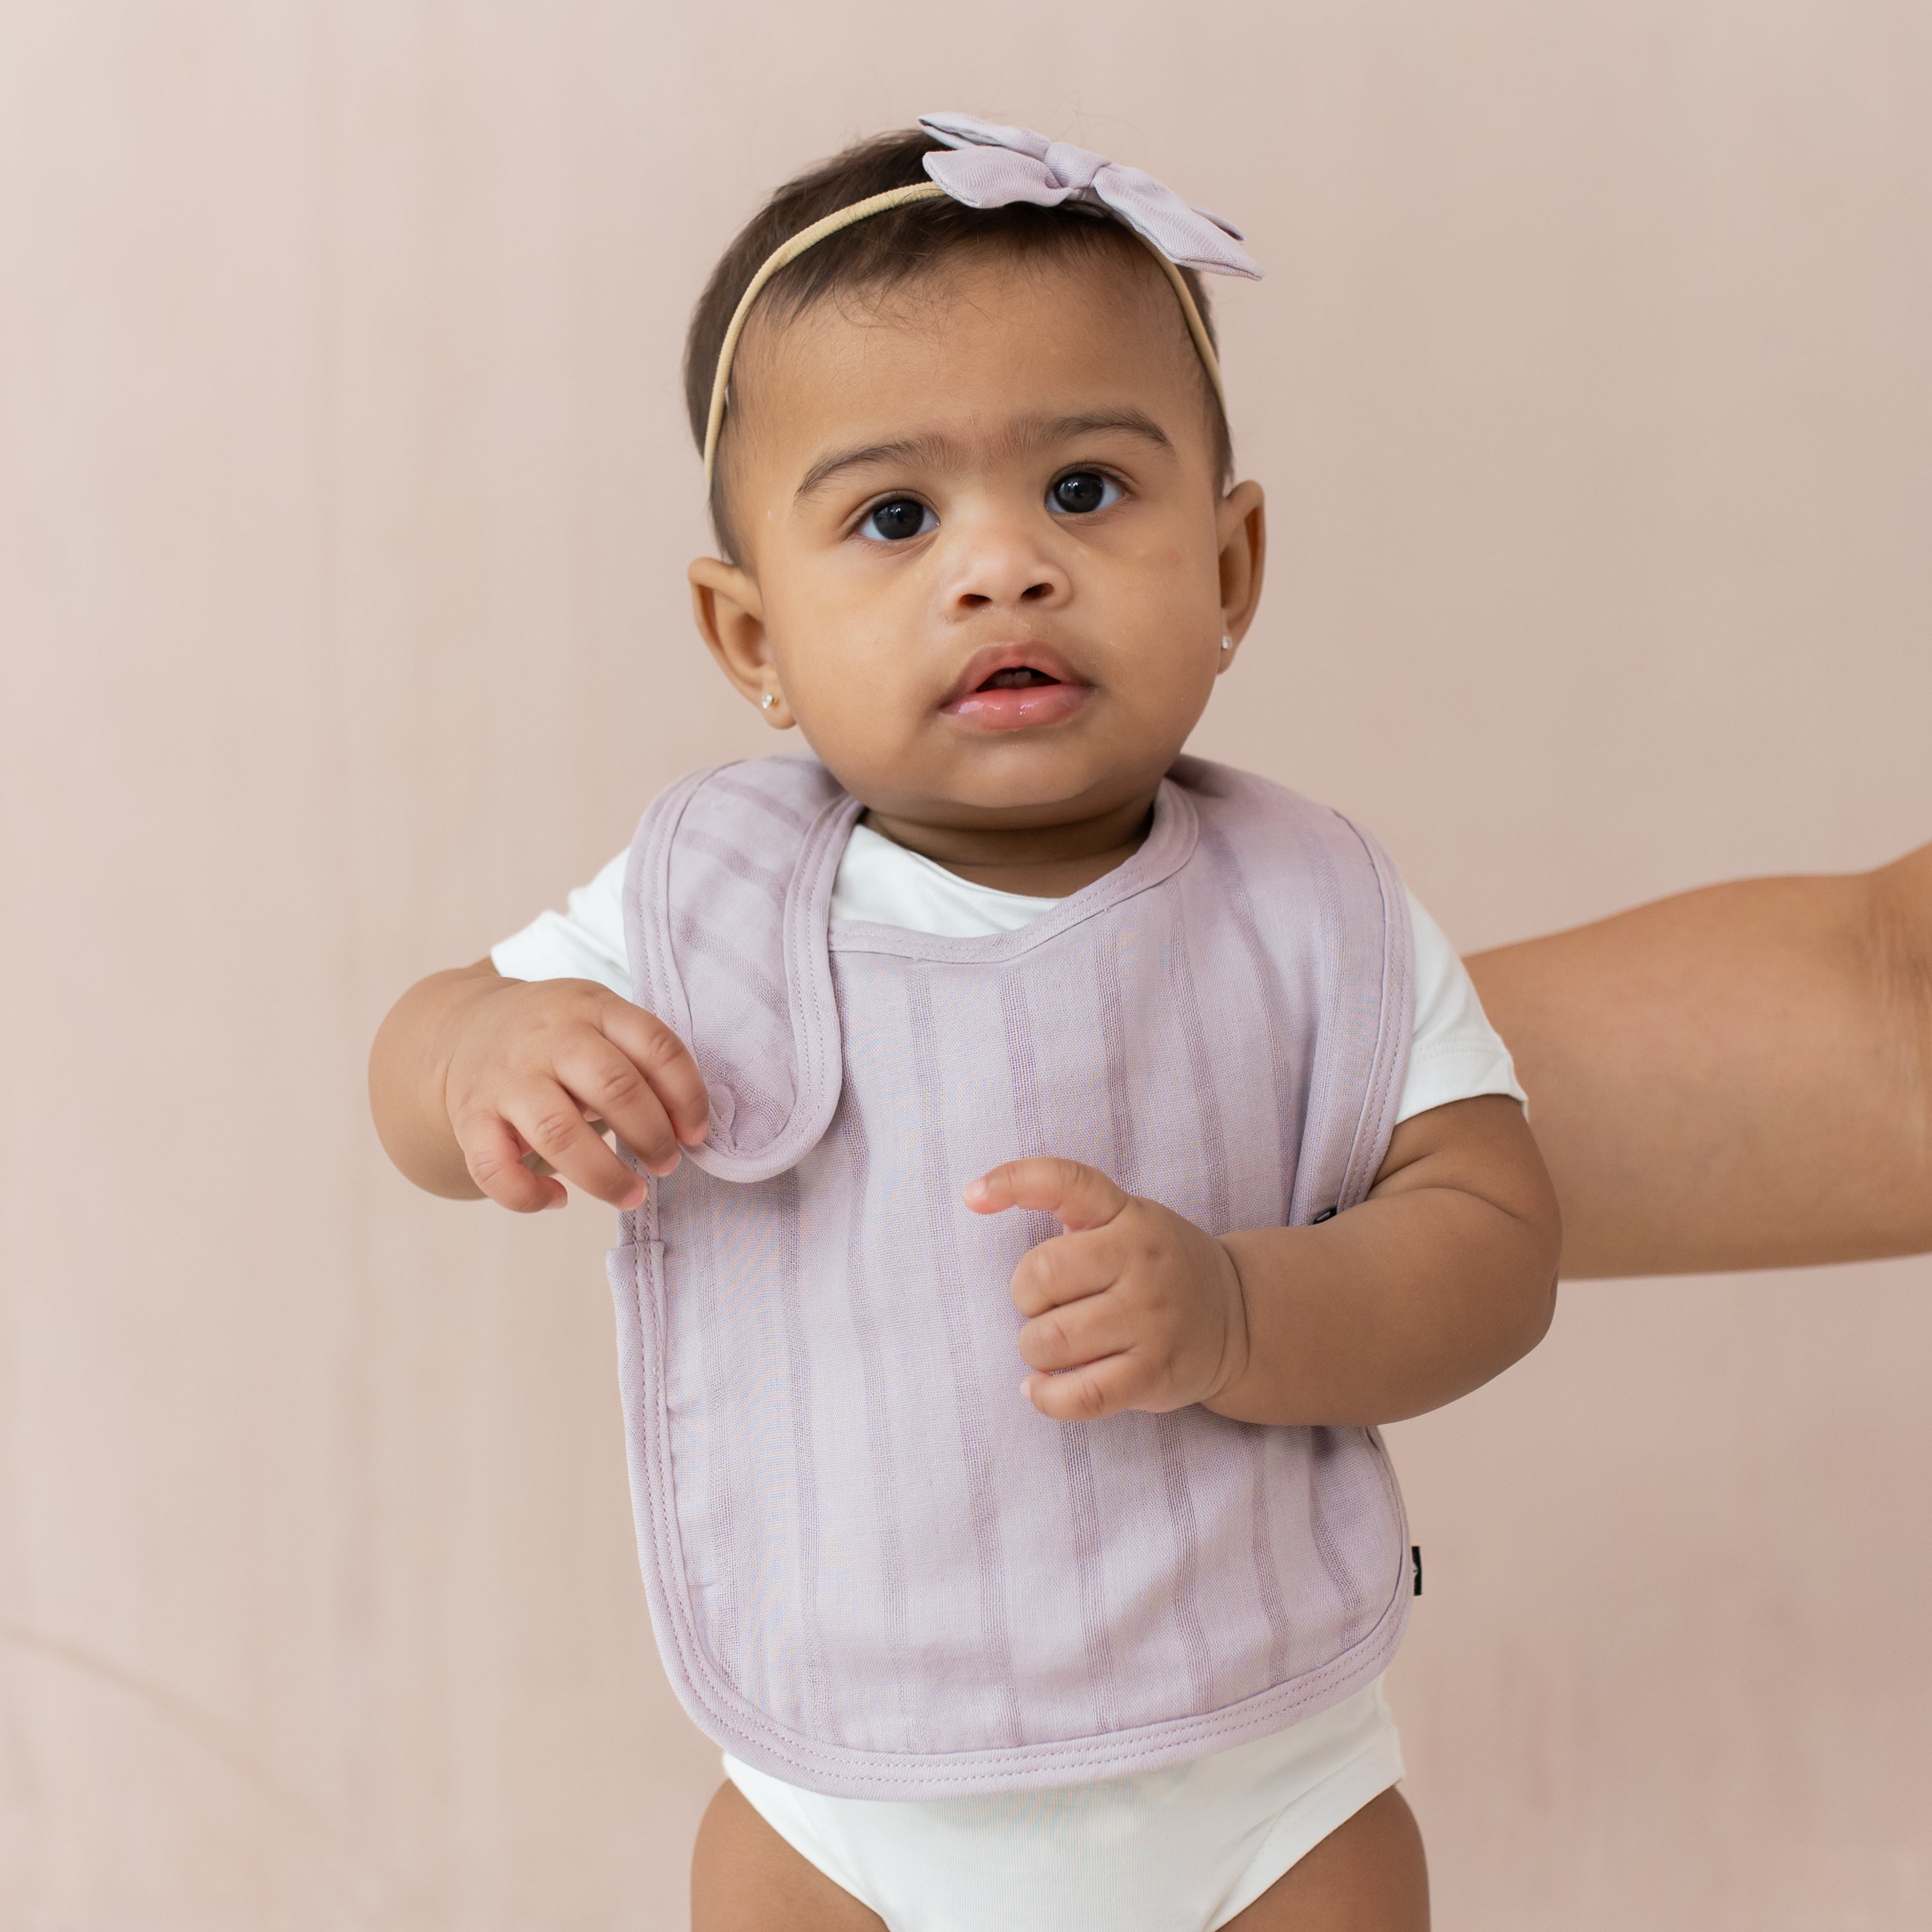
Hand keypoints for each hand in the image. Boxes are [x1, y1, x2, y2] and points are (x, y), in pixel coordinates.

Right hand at [441, 977, 709, 1212]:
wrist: (466, 1027)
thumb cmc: (557, 1038)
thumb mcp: (601, 1021)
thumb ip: (642, 1061)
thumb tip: (687, 1129)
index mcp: (594, 1008)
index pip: (656, 1046)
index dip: (687, 1096)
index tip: (695, 1134)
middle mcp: (549, 1038)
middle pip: (613, 1087)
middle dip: (652, 1136)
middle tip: (667, 1164)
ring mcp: (507, 1078)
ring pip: (558, 1131)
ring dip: (604, 1175)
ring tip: (632, 1195)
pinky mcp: (470, 1117)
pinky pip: (495, 1167)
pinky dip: (528, 1195)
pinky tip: (558, 1200)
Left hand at [964, 1158, 1250, 1421]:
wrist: (1239, 1318)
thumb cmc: (1157, 1266)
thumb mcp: (1127, 1220)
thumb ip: (1069, 1208)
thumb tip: (977, 1194)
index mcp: (1128, 1215)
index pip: (1066, 1181)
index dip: (1014, 1181)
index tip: (972, 1196)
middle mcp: (1142, 1259)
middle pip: (1038, 1277)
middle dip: (1025, 1300)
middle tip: (1046, 1307)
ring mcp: (1152, 1319)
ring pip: (1050, 1340)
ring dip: (1035, 1350)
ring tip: (1054, 1347)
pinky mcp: (1154, 1374)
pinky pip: (1077, 1395)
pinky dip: (1045, 1397)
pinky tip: (1043, 1388)